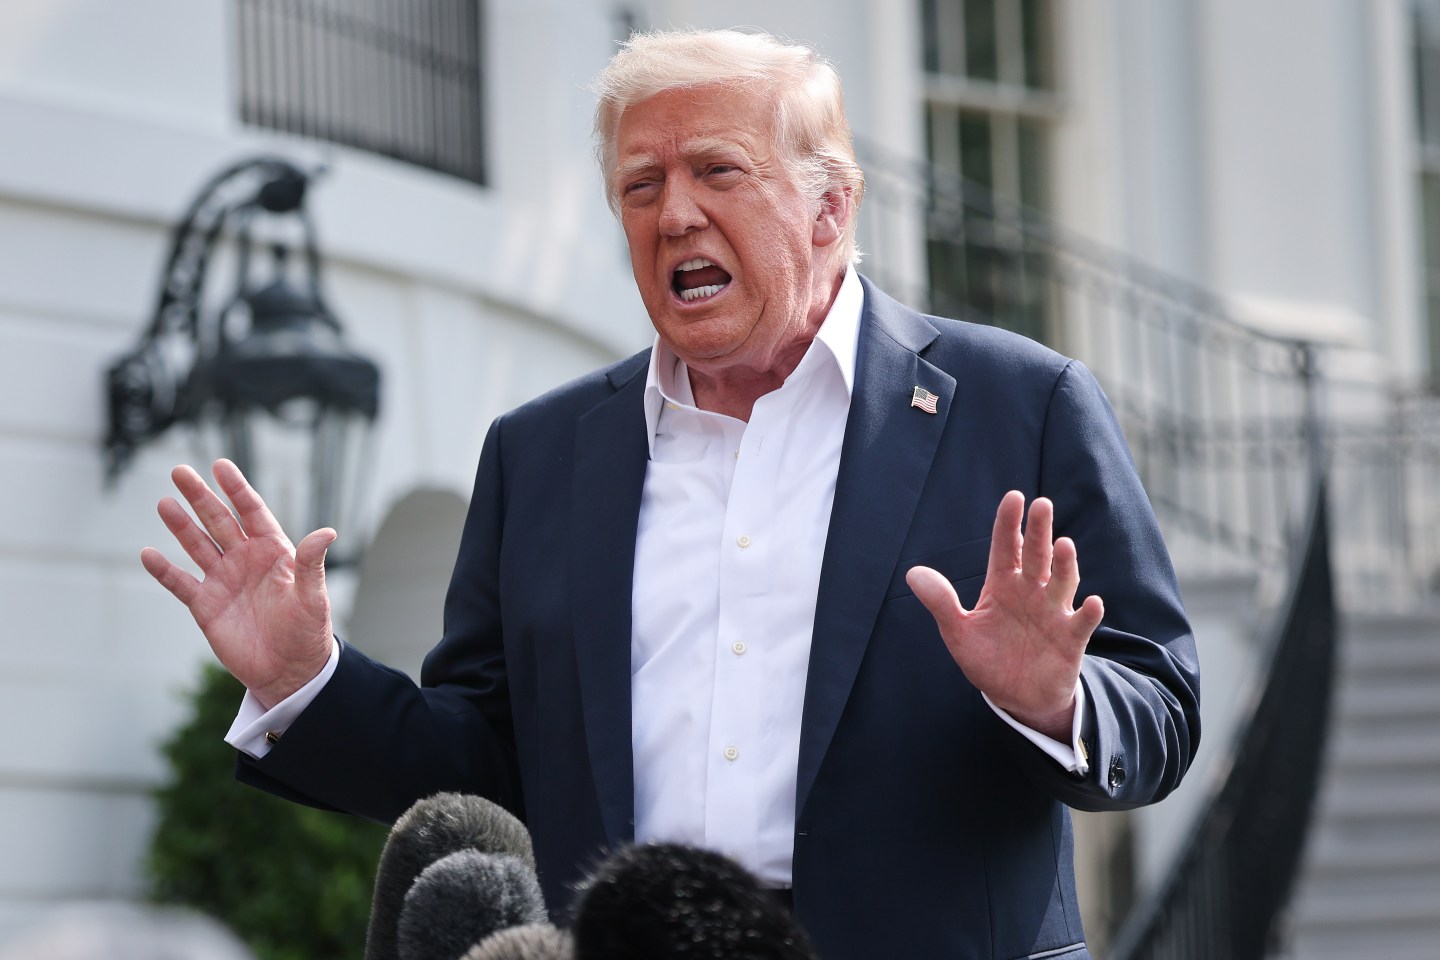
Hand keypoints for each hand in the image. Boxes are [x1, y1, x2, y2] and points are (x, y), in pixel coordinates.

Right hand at [141, 459, 335, 709]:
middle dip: (200, 496)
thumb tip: (328, 532)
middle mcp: (245, 560)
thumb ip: (312, 563)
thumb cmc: (308, 631)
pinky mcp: (206, 605)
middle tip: (180, 471)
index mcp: (273, 551)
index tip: (220, 465)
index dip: (236, 488)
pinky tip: (148, 554)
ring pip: (197, 545)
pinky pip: (181, 583)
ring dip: (180, 525)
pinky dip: (164, 570)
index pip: (252, 511)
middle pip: (219, 521)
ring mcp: (223, 580)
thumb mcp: (313, 596)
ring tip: (165, 503)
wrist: (289, 671)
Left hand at [906, 491, 1102, 740]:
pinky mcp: (1070, 639)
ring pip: (1062, 582)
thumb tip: (912, 574)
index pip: (1006, 547)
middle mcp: (1031, 592)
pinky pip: (1081, 623)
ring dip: (1065, 565)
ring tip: (1063, 544)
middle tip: (1041, 505)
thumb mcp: (958, 633)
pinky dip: (1088, 613)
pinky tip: (1092, 602)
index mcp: (1003, 585)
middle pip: (1036, 556)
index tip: (1013, 497)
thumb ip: (941, 603)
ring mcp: (1053, 613)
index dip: (1009, 523)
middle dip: (1039, 531)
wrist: (1016, 698)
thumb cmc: (988, 659)